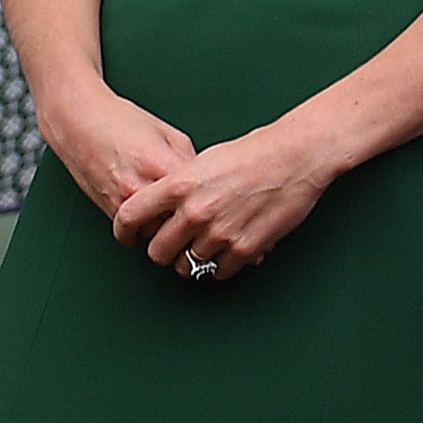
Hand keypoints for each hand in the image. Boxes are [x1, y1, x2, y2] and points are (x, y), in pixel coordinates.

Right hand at [37, 79, 196, 221]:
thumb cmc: (122, 122)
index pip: (195, 197)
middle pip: (176, 221)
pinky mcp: (108, 212)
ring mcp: (121, 203)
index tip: (212, 198)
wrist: (80, 123)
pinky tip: (153, 211)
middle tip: (195, 208)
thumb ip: (189, 160)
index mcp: (159, 164)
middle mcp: (138, 188)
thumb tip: (204, 181)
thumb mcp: (169, 134)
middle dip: (188, 216)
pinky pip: (136, 232)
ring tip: (173, 210)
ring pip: (156, 233)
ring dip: (167, 225)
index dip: (207, 198)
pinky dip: (147, 225)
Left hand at [112, 121, 335, 282]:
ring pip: (187, 265)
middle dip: (165, 249)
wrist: (297, 156)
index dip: (125, 231)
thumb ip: (179, 186)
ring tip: (209, 242)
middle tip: (176, 243)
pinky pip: (218, 271)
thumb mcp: (206, 160)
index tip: (130, 237)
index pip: (130, 217)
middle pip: (157, 251)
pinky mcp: (244, 249)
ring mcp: (219, 233)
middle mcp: (195, 212)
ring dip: (195, 258)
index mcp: (180, 185)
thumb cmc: (256, 151)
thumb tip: (163, 207)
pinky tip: (229, 246)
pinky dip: (221, 264)